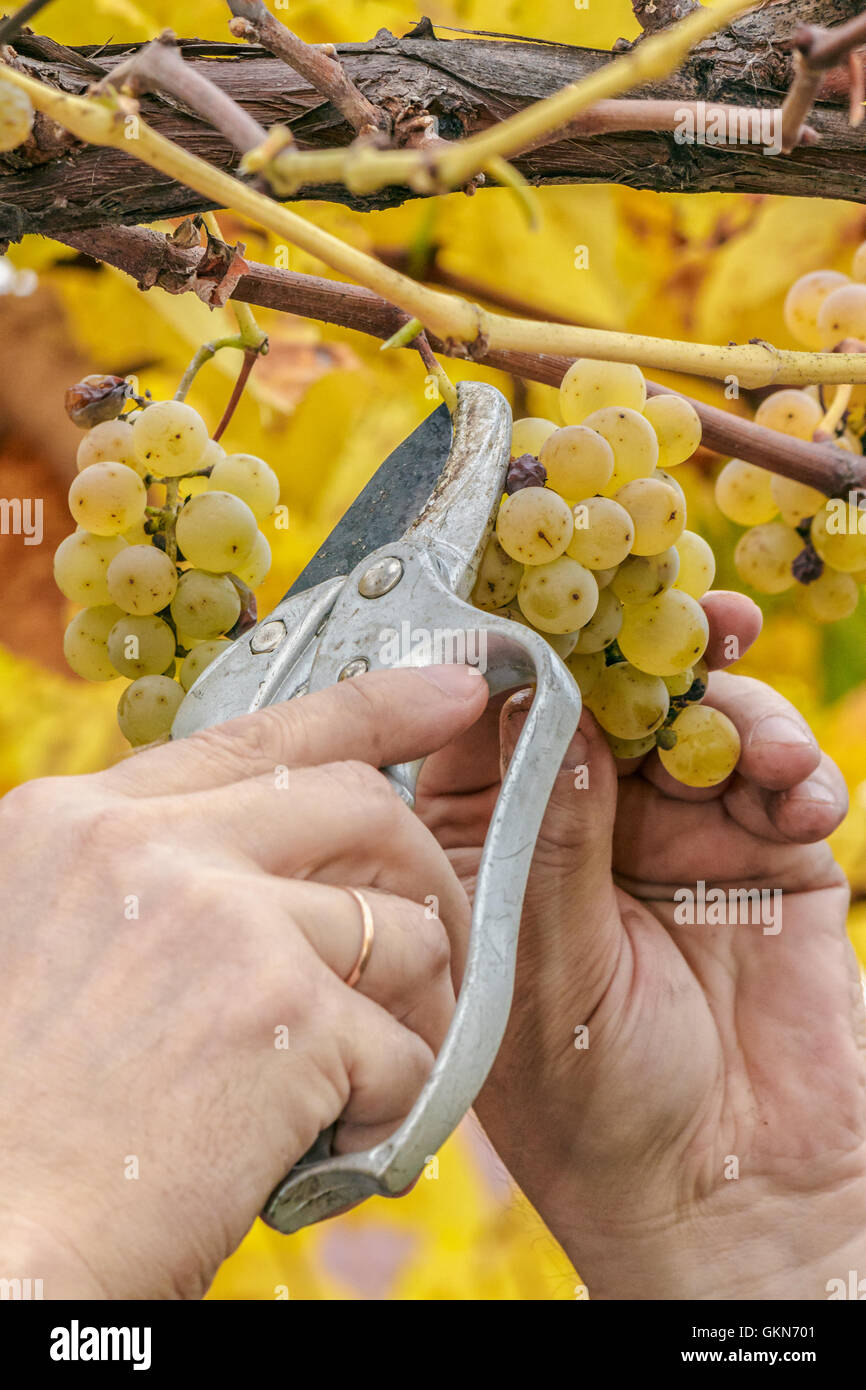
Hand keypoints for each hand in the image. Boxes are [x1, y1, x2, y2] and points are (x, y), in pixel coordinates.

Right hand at [0, 665, 488, 1299]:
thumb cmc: (17, 1114)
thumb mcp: (47, 938)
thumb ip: (145, 878)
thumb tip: (262, 854)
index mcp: (81, 821)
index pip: (257, 736)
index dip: (374, 706)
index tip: (451, 689)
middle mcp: (146, 848)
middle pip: (358, 807)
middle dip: (425, 871)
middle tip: (438, 939)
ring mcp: (218, 922)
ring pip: (400, 930)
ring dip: (415, 1006)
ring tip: (371, 1073)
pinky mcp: (281, 1018)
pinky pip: (404, 1044)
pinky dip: (394, 1102)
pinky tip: (341, 1139)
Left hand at [419, 595, 865, 1298]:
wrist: (727, 1201)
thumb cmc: (596, 1109)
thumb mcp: (550, 964)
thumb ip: (551, 832)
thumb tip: (542, 701)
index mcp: (497, 847)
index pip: (494, 720)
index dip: (524, 651)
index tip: (559, 585)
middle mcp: (581, 827)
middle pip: (607, 698)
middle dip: (648, 650)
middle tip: (693, 613)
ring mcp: (676, 836)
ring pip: (700, 722)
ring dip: (737, 712)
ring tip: (757, 747)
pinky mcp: (765, 856)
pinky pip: (781, 778)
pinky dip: (795, 771)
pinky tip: (798, 796)